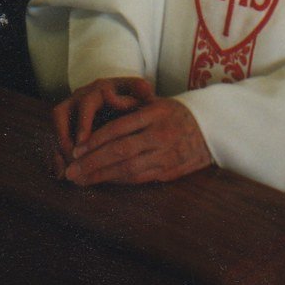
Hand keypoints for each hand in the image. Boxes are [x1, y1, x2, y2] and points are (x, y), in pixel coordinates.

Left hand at [53, 77, 211, 185]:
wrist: (213, 128)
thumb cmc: (176, 113)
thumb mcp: (157, 103)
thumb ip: (131, 108)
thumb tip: (99, 111)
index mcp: (155, 113)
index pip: (120, 128)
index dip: (96, 140)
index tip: (77, 149)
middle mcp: (161, 134)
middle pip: (121, 151)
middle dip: (92, 163)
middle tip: (71, 171)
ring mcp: (166, 154)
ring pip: (129, 169)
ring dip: (102, 176)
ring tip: (81, 180)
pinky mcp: (170, 171)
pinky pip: (140, 179)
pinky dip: (119, 181)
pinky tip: (104, 181)